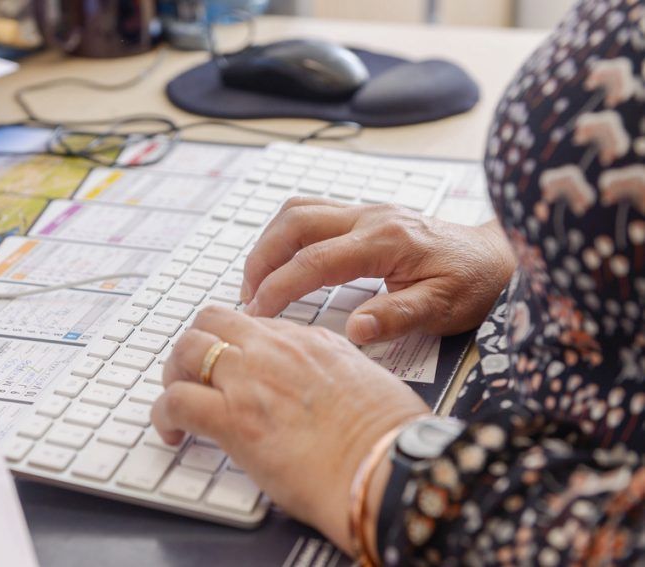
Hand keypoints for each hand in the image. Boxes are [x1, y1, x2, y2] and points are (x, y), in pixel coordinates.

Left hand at [150, 306, 429, 553]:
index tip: (228, 365)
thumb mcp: (366, 380)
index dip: (233, 343)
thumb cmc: (387, 435)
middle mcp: (275, 349)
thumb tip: (320, 387)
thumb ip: (333, 372)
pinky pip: (176, 400)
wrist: (388, 466)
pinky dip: (164, 415)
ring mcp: (250, 379)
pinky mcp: (233, 419)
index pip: (252, 323)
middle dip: (195, 347)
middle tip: (193, 377)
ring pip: (187, 349)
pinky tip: (172, 432)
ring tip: (178, 402)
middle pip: (211, 321)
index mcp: (310, 339)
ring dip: (174, 374)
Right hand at [242, 198, 515, 344]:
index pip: (315, 261)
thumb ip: (396, 318)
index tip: (257, 313)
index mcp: (386, 241)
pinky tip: (281, 260)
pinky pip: (311, 212)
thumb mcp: (442, 309)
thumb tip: (353, 331)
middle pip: (294, 222)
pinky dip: (285, 235)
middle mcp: (370, 216)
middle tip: (248, 297)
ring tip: (257, 280)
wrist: (496, 256)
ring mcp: (366, 210)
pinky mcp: (364, 214)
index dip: (279, 287)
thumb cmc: (473, 283)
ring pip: (298, 210)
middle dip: (262, 259)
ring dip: (269, 242)